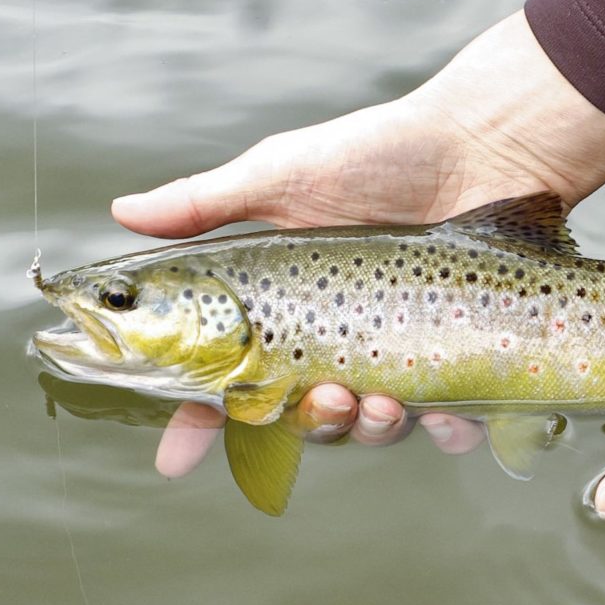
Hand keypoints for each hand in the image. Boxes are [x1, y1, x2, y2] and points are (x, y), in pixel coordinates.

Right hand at [116, 11, 604, 474]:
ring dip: (368, 430)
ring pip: (371, 428)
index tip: (173, 459)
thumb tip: (120, 212)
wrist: (484, 145)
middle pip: (301, 417)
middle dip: (307, 425)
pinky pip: (450, 422)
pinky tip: (447, 413)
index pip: (228, 380)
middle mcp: (337, 337)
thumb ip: (203, 204)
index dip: (197, 422)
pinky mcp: (462, 360)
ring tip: (380, 402)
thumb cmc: (381, 154)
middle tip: (322, 398)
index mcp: (285, 305)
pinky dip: (446, 429)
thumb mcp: (282, 174)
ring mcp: (400, 352)